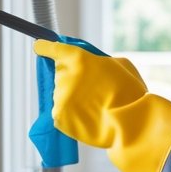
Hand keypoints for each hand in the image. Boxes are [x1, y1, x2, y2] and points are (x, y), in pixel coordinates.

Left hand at [33, 39, 170, 171]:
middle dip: (72, 80)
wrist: (130, 124)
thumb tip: (92, 65)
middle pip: (60, 74)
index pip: (52, 48)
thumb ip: (99, 61)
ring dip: (73, 99)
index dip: (45, 48)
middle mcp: (64, 76)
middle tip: (92, 89)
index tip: (40, 47)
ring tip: (94, 106)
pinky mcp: (58, 118)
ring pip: (62, 95)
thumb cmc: (130, 92)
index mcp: (78, 58)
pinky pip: (62, 113)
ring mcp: (59, 98)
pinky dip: (72, 115)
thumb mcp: (120, 65)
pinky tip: (88, 117)